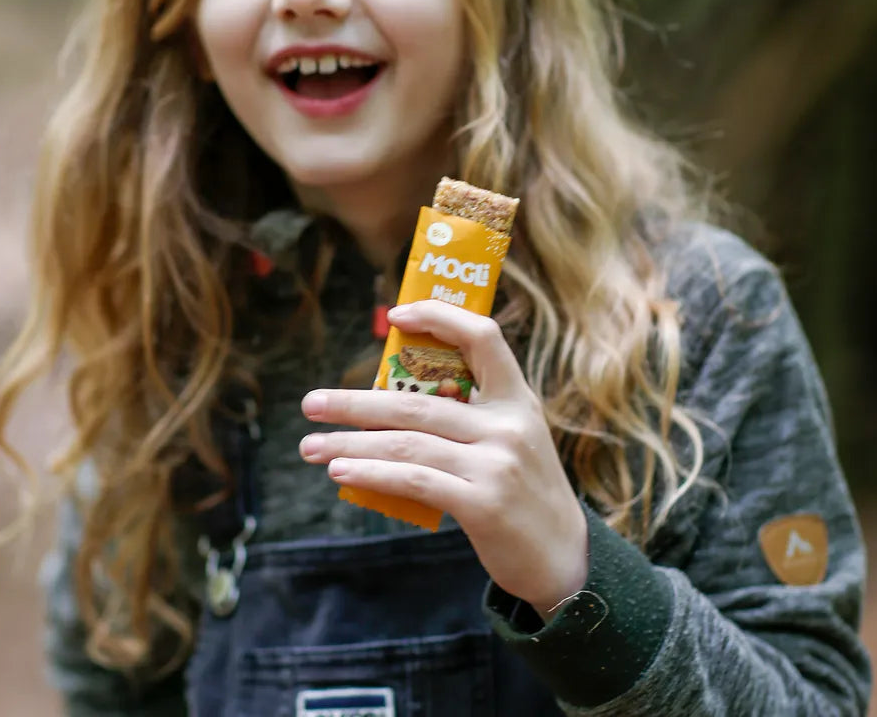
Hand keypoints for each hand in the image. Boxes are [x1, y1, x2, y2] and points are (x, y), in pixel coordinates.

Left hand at [300, 300, 588, 620]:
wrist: (565, 559)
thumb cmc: (524, 492)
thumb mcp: (512, 439)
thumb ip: (469, 415)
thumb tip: (389, 404)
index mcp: (517, 398)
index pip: (483, 336)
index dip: (439, 317)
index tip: (394, 316)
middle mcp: (508, 424)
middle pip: (417, 403)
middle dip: (355, 402)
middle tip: (311, 403)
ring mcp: (497, 464)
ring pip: (408, 443)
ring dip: (351, 443)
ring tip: (312, 446)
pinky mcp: (485, 504)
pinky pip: (416, 481)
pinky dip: (373, 474)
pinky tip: (342, 472)